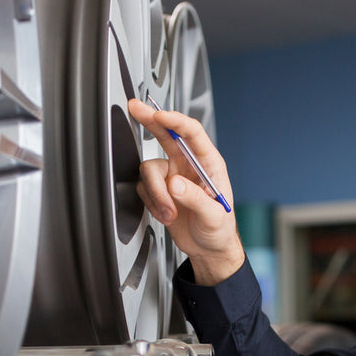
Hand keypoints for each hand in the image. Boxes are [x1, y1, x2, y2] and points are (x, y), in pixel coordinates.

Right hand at [127, 99, 244, 284]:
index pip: (191, 134)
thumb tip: (175, 185)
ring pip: (149, 170)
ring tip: (169, 212)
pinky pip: (144, 189)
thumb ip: (195, 198)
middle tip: (136, 107)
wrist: (208, 248)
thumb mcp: (214, 216)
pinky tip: (167, 215)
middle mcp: (188, 165)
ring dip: (156, 194)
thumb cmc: (219, 229)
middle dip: (150, 120)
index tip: (160, 116)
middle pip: (166, 134)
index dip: (175, 121)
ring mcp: (172, 176)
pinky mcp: (159, 191)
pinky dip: (153, 204)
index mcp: (208, 163)